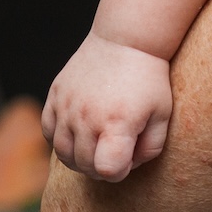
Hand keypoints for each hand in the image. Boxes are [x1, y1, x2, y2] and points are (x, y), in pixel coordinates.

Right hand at [43, 34, 174, 181]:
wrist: (125, 39)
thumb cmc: (149, 78)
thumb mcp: (162, 113)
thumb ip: (151, 148)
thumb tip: (129, 166)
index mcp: (117, 123)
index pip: (107, 170)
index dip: (118, 172)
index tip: (127, 159)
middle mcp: (87, 117)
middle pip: (85, 165)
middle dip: (102, 166)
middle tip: (116, 151)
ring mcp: (67, 107)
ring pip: (63, 153)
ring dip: (80, 157)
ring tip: (98, 144)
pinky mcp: (55, 96)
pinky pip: (49, 132)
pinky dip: (62, 139)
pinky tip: (79, 131)